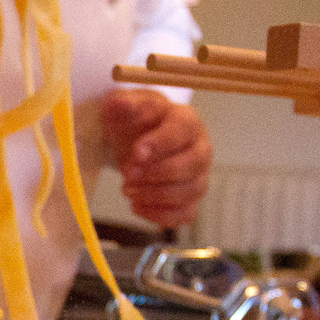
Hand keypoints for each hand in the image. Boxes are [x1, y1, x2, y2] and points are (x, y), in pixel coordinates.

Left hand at [99, 89, 210, 227]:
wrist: (138, 137)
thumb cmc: (136, 120)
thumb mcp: (126, 106)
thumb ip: (123, 104)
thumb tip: (118, 103)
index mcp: (186, 120)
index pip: (181, 132)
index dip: (159, 144)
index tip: (136, 153)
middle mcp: (200, 148)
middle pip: (192, 165)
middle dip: (157, 173)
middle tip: (127, 174)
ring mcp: (198, 175)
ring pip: (190, 191)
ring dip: (156, 196)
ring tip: (127, 190)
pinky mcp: (190, 198)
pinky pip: (185, 214)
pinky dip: (161, 216)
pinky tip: (136, 207)